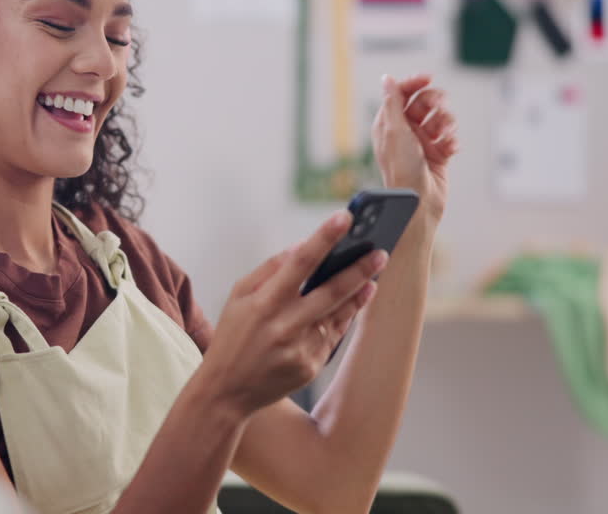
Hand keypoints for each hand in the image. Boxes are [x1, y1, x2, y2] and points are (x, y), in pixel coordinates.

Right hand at [198, 211, 388, 416]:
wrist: (226, 391)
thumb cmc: (232, 336)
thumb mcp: (238, 297)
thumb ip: (269, 270)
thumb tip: (301, 247)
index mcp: (263, 303)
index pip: (299, 262)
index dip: (323, 238)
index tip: (344, 217)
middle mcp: (284, 326)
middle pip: (330, 292)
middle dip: (358, 270)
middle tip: (380, 252)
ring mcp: (300, 349)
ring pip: (338, 315)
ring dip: (358, 294)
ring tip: (374, 277)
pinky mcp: (310, 367)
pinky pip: (332, 336)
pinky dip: (343, 318)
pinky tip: (353, 302)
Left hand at [373, 74, 457, 222]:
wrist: (419, 201)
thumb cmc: (402, 169)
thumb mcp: (394, 131)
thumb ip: (392, 103)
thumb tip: (387, 79)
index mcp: (388, 123)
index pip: (401, 94)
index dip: (414, 83)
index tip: (428, 78)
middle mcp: (404, 131)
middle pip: (424, 102)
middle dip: (435, 103)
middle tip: (440, 109)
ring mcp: (422, 142)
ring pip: (440, 118)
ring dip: (446, 123)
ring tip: (446, 134)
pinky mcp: (438, 154)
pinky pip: (449, 137)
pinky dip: (451, 140)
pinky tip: (449, 148)